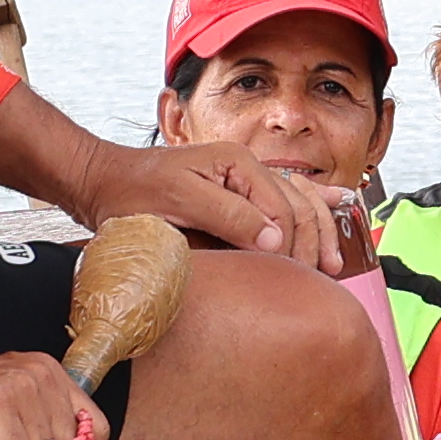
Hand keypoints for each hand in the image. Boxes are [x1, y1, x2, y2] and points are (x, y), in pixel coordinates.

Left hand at [88, 140, 364, 274]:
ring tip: (332, 261)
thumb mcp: (179, 200)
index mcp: (238, 163)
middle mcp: (246, 169)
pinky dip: (311, 205)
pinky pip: (281, 200)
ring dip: (318, 230)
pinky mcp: (233, 197)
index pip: (282, 207)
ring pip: (297, 203)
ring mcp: (241, 182)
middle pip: (298, 204)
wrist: (102, 183)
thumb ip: (228, 216)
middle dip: (314, 239)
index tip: (293, 276)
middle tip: (321, 275)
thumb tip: (277, 239)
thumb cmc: (132, 191)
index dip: (291, 244)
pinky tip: (338, 203)